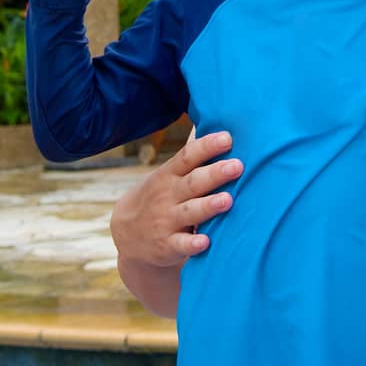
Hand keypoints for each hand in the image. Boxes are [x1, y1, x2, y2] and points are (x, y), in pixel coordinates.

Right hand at [111, 130, 243, 268]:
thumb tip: (210, 120)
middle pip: (192, 182)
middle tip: (238, 166)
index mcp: (169, 175)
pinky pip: (180, 245)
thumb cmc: (160, 196)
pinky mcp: (167, 246)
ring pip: (189, 212)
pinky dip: (192, 244)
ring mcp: (166, 221)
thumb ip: (190, 154)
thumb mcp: (168, 174)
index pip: (187, 157)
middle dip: (215, 174)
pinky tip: (206, 242)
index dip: (207, 147)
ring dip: (208, 206)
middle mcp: (167, 196)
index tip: (228, 138)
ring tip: (228, 200)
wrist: (127, 235)